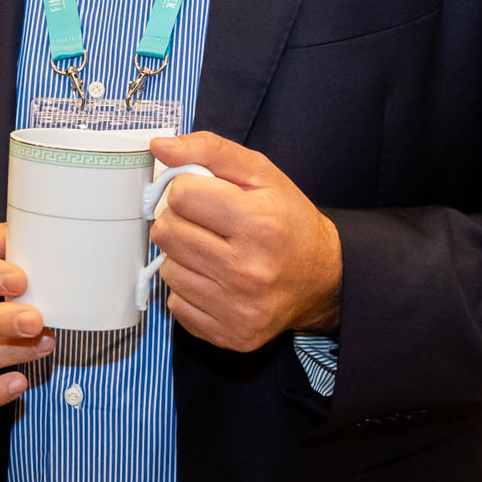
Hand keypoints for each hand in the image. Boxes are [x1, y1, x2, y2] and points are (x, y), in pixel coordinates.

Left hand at [149, 132, 341, 351]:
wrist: (323, 280)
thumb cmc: (288, 221)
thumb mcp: (260, 173)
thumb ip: (208, 150)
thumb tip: (158, 147)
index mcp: (258, 223)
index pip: (181, 194)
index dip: (188, 189)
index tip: (206, 195)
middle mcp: (248, 270)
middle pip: (166, 232)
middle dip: (178, 220)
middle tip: (204, 223)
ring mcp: (238, 308)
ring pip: (167, 269)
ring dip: (182, 256)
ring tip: (213, 251)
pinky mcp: (230, 334)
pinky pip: (176, 303)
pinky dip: (189, 289)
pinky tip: (215, 280)